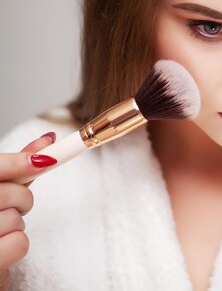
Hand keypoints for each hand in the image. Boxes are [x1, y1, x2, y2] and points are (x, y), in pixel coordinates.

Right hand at [0, 132, 56, 290]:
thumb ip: (17, 167)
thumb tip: (48, 139)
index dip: (19, 162)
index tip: (46, 159)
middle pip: (11, 193)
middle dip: (22, 199)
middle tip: (14, 207)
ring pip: (15, 219)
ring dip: (16, 225)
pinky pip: (19, 243)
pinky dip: (17, 246)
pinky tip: (1, 249)